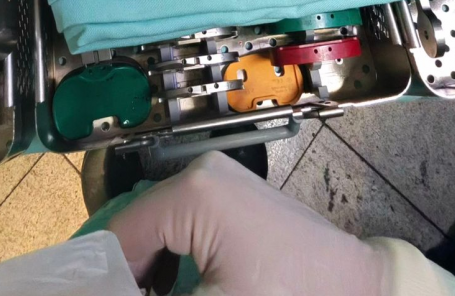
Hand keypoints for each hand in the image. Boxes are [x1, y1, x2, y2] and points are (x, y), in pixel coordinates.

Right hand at [109, 150, 385, 295]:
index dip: (104, 277)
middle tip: (131, 295)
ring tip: (154, 293)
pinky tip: (175, 287)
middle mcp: (200, 171)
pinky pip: (180, 221)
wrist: (354, 290)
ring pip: (156, 225)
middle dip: (129, 273)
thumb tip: (112, 286)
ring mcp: (217, 177)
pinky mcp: (230, 191)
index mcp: (193, 191)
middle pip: (137, 226)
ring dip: (147, 269)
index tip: (101, 293)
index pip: (120, 234)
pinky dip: (170, 256)